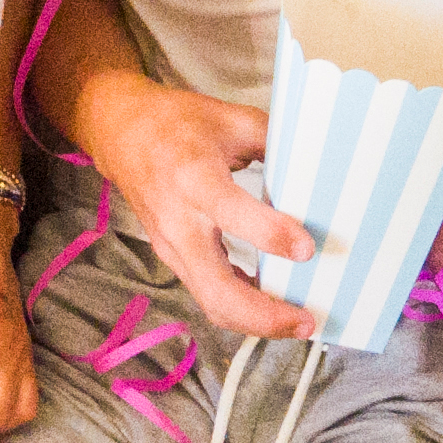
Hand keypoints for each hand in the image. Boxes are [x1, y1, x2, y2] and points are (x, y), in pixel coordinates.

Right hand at [73, 69, 313, 339]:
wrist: (122, 133)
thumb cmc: (177, 124)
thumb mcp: (231, 118)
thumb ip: (276, 142)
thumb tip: (320, 163)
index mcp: (193, 178)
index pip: (231, 213)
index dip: (270, 234)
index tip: (307, 249)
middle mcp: (179, 221)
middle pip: (217, 288)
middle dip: (264, 315)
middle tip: (306, 322)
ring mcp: (171, 246)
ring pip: (211, 302)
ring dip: (256, 321)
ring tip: (297, 323)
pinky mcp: (173, 258)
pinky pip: (208, 293)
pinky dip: (241, 308)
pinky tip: (271, 306)